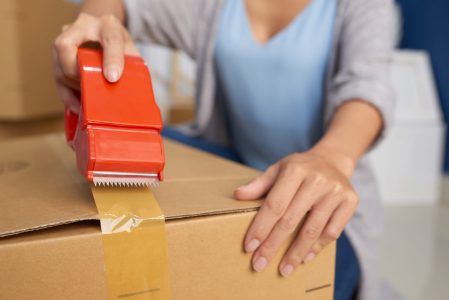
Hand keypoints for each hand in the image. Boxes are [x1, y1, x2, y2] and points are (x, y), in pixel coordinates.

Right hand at [52, 13, 138, 112]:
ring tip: (87, 100)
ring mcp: (65, 39)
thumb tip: (132, 93)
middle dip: (78, 74)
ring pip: (58, 64)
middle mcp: (81, 27)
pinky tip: (77, 106)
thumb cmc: (118, 43)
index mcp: (107, 24)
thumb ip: (132, 66)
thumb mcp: (130, 50)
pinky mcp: (57, 54)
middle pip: (66, 47)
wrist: (102, 30)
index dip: (111, 59)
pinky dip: (67, 95)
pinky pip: (57, 77)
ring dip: (72, 86)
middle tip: (93, 90)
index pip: (110, 38)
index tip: (113, 78)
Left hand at [234, 147, 357, 276]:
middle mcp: (316, 180)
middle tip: (259, 264)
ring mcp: (335, 191)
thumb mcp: (278, 169)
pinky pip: (332, 231)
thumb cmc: (299, 168)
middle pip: (290, 220)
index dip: (261, 227)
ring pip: (312, 230)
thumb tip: (238, 195)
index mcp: (295, 170)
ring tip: (284, 269)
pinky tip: (304, 258)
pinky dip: (317, 248)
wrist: (332, 160)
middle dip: (273, 245)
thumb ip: (259, 184)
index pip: (274, 204)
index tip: (249, 246)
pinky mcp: (350, 201)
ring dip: (296, 253)